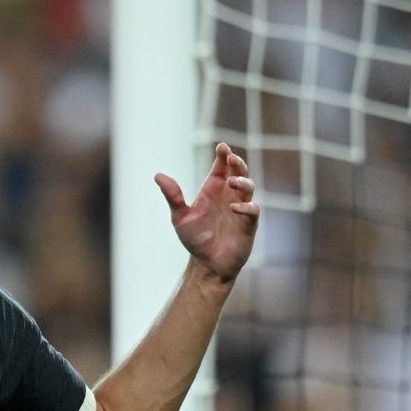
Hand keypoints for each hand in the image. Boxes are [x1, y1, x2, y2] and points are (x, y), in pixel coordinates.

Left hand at [154, 142, 259, 281]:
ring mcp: (240, 209)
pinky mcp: (248, 224)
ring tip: (231, 182)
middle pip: (239, 171)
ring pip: (249, 187)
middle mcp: (228, 196)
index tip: (221, 147)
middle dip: (237, 163)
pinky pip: (253, 210)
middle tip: (231, 158)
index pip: (221, 167)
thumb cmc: (194, 238)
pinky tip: (233, 208)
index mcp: (213, 190)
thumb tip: (158, 175)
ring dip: (242, 182)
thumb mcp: (180, 216)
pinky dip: (245, 207)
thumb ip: (172, 196)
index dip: (223, 155)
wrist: (206, 263)